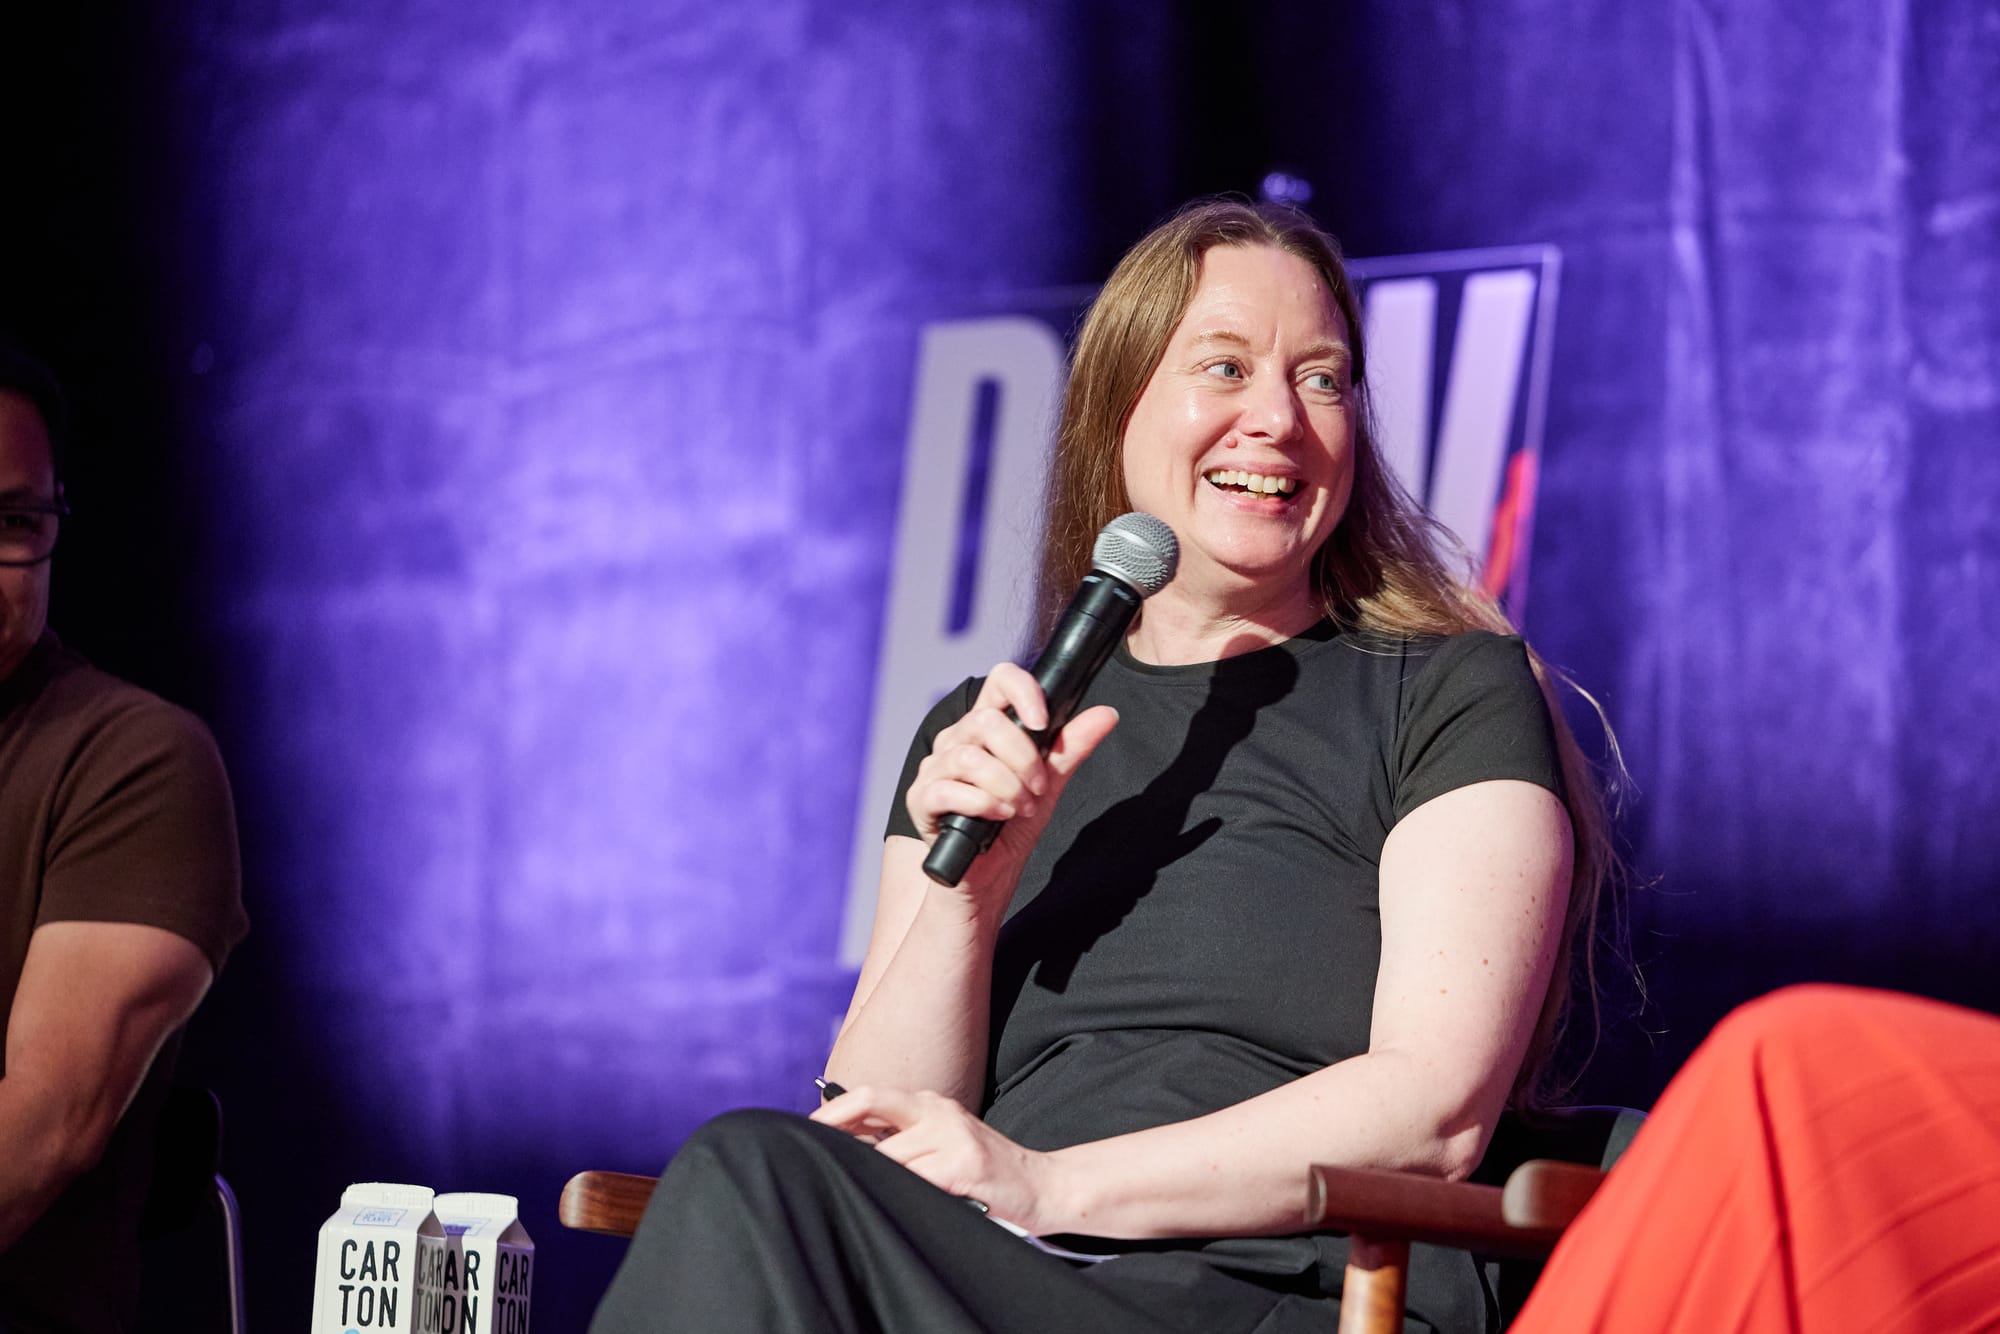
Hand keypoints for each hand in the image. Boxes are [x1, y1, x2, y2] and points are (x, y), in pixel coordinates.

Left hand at [811, 1086, 1071, 1234]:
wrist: (1041, 1186)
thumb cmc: (983, 1174)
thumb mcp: (942, 1146)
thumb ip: (904, 1143)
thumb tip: (847, 1148)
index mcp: (930, 1104)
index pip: (871, 1096)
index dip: (834, 1110)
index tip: (807, 1130)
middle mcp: (939, 1110)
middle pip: (873, 1099)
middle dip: (834, 1120)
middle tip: (808, 1147)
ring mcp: (953, 1134)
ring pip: (888, 1152)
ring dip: (867, 1172)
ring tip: (848, 1188)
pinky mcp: (965, 1163)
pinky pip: (915, 1178)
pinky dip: (899, 1191)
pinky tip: (894, 1203)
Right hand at [904, 663, 1117, 891]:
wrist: (988, 877)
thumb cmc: (1013, 826)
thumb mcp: (1049, 784)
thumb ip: (1071, 748)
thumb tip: (1105, 715)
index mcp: (985, 727)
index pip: (999, 681)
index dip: (1022, 692)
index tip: (1042, 722)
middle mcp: (955, 741)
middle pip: (985, 721)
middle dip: (1022, 758)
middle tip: (1037, 788)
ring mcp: (934, 769)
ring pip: (969, 757)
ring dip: (1006, 786)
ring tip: (1020, 809)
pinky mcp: (920, 800)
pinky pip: (947, 790)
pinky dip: (982, 805)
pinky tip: (997, 817)